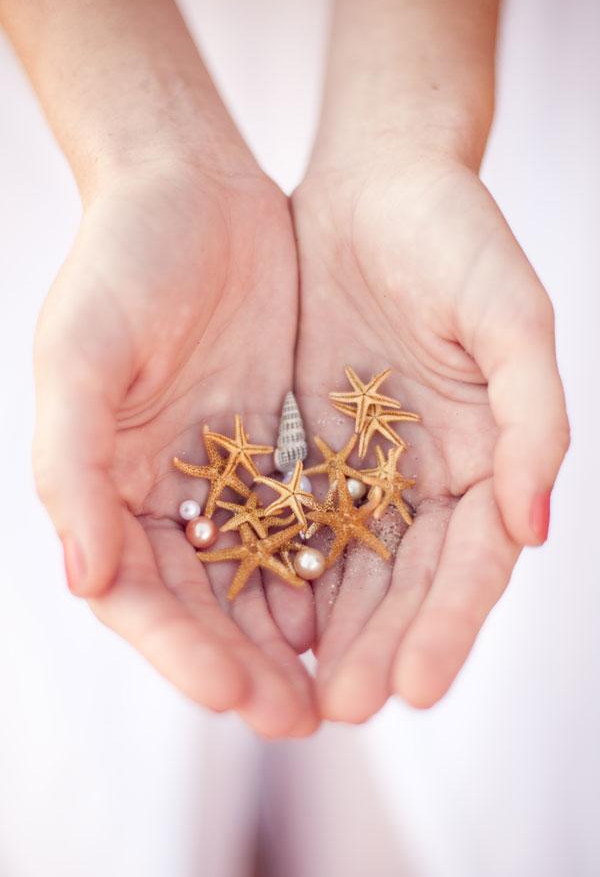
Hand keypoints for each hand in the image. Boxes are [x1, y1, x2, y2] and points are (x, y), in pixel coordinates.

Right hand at [33, 164, 317, 737]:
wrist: (192, 191)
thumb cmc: (120, 263)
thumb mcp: (82, 353)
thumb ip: (71, 463)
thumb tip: (81, 576)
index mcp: (104, 484)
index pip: (137, 594)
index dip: (179, 652)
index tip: (233, 696)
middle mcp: (162, 492)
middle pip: (201, 603)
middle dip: (245, 664)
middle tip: (300, 718)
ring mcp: (224, 473)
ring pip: (257, 575)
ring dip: (292, 634)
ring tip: (336, 687)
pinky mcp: (278, 445)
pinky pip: (303, 519)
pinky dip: (325, 567)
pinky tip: (358, 606)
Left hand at [292, 153, 568, 720]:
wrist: (375, 184)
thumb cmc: (457, 236)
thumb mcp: (511, 316)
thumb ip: (534, 418)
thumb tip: (536, 528)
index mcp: (487, 456)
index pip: (474, 563)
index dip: (450, 625)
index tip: (415, 687)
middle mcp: (426, 475)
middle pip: (406, 581)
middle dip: (378, 646)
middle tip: (340, 709)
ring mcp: (364, 465)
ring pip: (346, 565)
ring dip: (326, 630)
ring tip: (295, 691)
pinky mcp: (306, 444)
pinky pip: (291, 516)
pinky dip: (278, 569)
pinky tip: (257, 617)